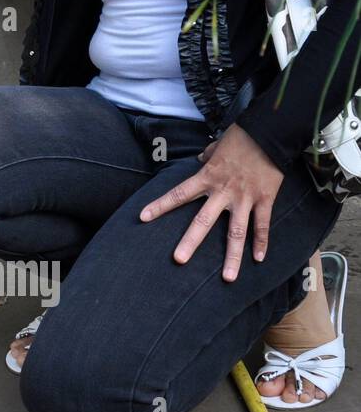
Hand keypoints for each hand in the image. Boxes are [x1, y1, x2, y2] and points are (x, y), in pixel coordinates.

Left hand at [138, 123, 284, 280]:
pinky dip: (262, 243)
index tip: (142, 217)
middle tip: (178, 260)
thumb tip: (201, 159)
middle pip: (203, 220)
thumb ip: (207, 157)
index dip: (160, 206)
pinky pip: (262, 225)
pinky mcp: (265, 199)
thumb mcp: (216, 146)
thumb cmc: (240, 137)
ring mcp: (244, 198)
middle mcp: (222, 191)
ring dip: (232, 257)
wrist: (269, 132)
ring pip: (236, 232)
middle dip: (190, 241)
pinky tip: (259, 260)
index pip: (177, 194)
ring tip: (227, 278)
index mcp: (206, 177)